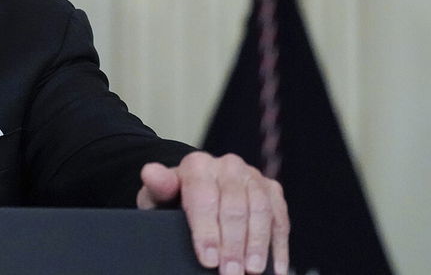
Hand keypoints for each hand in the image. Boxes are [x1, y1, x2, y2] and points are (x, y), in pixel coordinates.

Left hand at [137, 151, 287, 274]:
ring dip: (257, 245)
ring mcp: (252, 177)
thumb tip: (151, 172)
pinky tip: (276, 267)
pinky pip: (280, 217)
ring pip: (260, 210)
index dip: (206, 231)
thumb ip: (157, 186)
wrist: (196, 190)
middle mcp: (228, 166)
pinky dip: (279, 244)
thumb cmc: (176, 198)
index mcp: (198, 165)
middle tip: (230, 272)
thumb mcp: (159, 196)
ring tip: (252, 271)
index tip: (207, 259)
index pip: (204, 198)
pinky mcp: (271, 189)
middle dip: (233, 244)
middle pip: (234, 207)